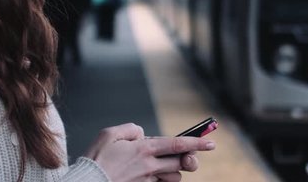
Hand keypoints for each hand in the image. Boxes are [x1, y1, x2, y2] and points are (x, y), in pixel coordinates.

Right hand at [84, 123, 215, 181]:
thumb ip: (131, 129)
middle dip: (190, 159)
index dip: (197, 142)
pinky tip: (152, 173)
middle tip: (189, 156)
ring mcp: (146, 180)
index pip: (178, 144)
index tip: (211, 142)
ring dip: (173, 171)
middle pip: (181, 163)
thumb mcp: (110, 133)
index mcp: (144, 149)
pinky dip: (161, 178)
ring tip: (163, 165)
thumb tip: (142, 134)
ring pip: (173, 177)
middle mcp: (149, 166)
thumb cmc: (96, 158)